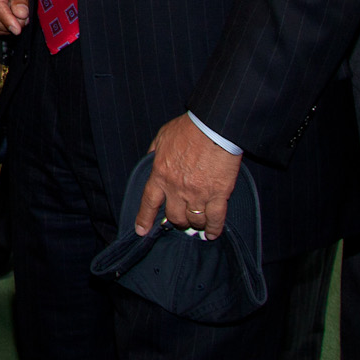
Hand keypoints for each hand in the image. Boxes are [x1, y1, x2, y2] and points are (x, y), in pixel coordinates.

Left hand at [135, 114, 243, 238]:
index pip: (149, 202)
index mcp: (160, 174)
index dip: (144, 219)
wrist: (213, 126)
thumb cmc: (188, 128)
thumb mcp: (162, 137)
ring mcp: (197, 194)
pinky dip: (214, 228)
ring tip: (198, 223)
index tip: (142, 231)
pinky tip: (213, 233)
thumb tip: (150, 161)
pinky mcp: (218, 194)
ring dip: (195, 224)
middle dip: (176, 221)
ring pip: (193, 220)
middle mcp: (176, 188)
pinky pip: (215, 218)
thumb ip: (154, 153)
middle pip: (173, 216)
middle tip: (181, 220)